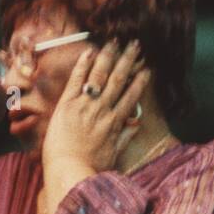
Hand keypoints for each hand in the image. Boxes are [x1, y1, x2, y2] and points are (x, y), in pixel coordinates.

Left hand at [41, 39, 149, 176]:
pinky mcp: (67, 105)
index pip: (131, 97)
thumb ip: (125, 138)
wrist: (69, 171)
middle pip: (118, 81)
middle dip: (127, 61)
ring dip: (108, 57)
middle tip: (135, 45)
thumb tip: (136, 126)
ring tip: (115, 42)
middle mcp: (102, 111)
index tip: (147, 69)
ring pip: (99, 76)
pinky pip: (76, 80)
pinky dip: (83, 65)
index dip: (140, 81)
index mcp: (115, 123)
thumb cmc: (89, 169)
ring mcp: (85, 106)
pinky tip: (90, 51)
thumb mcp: (113, 155)